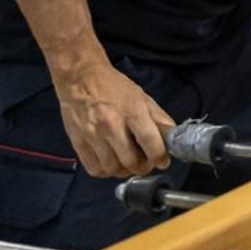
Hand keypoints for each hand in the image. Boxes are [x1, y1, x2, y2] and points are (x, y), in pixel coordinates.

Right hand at [51, 59, 173, 178]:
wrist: (80, 78)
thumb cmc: (113, 87)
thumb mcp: (142, 97)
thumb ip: (158, 118)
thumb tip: (172, 137)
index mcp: (132, 111)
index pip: (150, 141)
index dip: (159, 157)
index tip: (163, 162)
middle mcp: (111, 125)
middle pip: (131, 161)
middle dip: (143, 167)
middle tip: (146, 163)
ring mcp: (93, 135)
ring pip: (112, 169)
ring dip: (124, 171)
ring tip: (128, 163)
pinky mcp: (78, 142)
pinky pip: (94, 169)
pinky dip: (106, 171)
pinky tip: (111, 162)